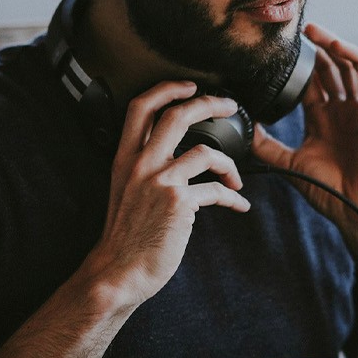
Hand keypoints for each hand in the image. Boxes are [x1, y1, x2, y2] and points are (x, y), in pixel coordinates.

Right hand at [80, 81, 250, 306]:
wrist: (118, 271)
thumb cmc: (125, 235)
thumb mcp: (125, 190)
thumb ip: (145, 168)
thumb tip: (177, 156)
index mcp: (125, 158)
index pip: (140, 107)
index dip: (167, 88)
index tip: (189, 85)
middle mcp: (141, 164)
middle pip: (177, 115)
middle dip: (209, 103)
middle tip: (228, 106)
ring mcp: (160, 182)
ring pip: (206, 151)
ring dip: (230, 164)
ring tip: (237, 177)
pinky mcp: (179, 203)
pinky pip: (216, 190)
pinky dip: (233, 197)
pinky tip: (238, 205)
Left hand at [252, 23, 357, 269]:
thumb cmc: (330, 192)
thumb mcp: (290, 164)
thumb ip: (267, 145)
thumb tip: (243, 128)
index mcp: (323, 120)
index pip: (311, 83)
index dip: (298, 65)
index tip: (278, 49)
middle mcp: (342, 110)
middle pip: (330, 69)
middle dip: (315, 48)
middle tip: (296, 30)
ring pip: (349, 67)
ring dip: (333, 46)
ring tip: (313, 30)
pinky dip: (355, 58)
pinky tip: (337, 46)